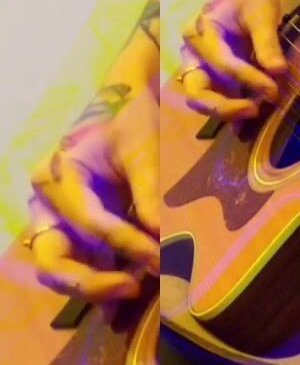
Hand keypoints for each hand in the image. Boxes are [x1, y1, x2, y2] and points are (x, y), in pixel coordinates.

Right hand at [27, 81, 159, 301]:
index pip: (89, 221)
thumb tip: (160, 235)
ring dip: (95, 285)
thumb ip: (147, 189)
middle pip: (53, 259)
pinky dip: (101, 276)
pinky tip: (131, 284)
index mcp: (58, 175)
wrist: (123, 103)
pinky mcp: (71, 229)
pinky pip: (78, 261)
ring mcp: (55, 219)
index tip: (160, 257)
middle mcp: (46, 203)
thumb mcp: (143, 146)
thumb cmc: (131, 118)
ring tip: (136, 287)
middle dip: (90, 281)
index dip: (125, 243)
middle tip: (133, 286)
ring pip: (60, 268)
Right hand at [177, 0, 287, 118]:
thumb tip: (278, 72)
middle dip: (224, 106)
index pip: (223, 63)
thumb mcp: (262, 12)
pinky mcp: (210, 70)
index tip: (274, 89)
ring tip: (256, 110)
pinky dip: (230, 105)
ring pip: (202, 97)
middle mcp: (192, 51)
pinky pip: (214, 93)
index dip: (249, 79)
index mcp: (200, 32)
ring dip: (226, 109)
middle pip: (197, 90)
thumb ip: (267, 42)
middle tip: (255, 109)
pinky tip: (250, 113)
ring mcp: (199, 63)